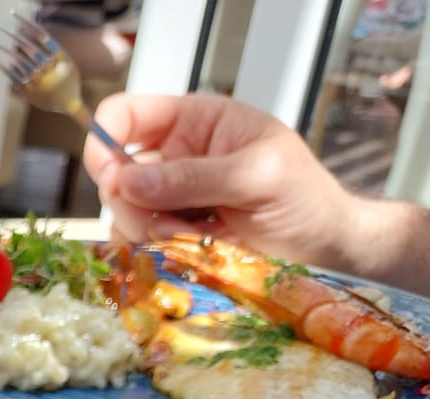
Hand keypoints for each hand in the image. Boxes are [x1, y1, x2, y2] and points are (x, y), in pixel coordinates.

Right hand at [84, 93, 357, 269]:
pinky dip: (152, 251)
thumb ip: (194, 176)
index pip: (126, 115)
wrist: (324, 248)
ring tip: (192, 239)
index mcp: (195, 121)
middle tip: (164, 224)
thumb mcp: (259, 176)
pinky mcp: (170, 232)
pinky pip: (135, 241)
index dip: (106, 142)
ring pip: (122, 212)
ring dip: (146, 231)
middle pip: (115, 171)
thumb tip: (128, 181)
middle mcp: (175, 156)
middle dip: (131, 202)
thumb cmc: (305, 199)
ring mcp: (170, 197)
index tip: (113, 179)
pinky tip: (189, 251)